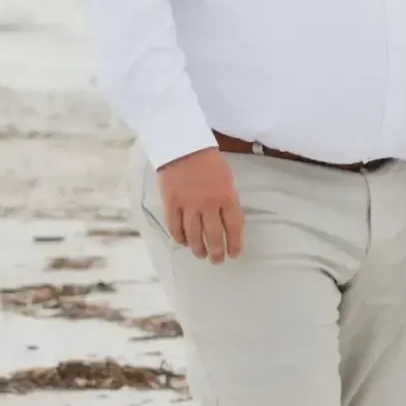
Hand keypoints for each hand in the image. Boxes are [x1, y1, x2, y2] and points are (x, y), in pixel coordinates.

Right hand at [157, 146, 244, 262]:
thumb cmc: (208, 159)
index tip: (234, 254)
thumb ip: (228, 199)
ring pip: (194, 235)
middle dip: (217, 252)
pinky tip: (184, 242)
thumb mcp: (226, 178)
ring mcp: (189, 205)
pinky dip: (180, 238)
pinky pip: (175, 227)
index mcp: (226, 196)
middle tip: (217, 261)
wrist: (182, 145)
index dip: (234, 243)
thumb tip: (231, 220)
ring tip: (201, 255)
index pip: (233, 227)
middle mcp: (208, 204)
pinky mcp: (171, 204)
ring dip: (198, 249)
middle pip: (213, 235)